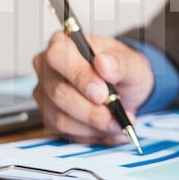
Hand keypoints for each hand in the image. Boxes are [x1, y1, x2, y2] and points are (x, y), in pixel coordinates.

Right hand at [32, 33, 153, 144]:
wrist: (126, 87)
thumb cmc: (123, 68)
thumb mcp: (132, 62)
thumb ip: (120, 62)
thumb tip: (103, 63)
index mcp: (64, 43)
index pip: (58, 55)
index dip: (78, 75)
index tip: (102, 93)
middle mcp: (48, 68)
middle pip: (59, 93)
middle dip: (91, 109)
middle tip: (117, 114)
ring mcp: (46, 95)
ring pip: (61, 117)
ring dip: (94, 125)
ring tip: (120, 123)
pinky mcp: (50, 117)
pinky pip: (66, 133)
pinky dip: (93, 136)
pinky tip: (112, 132)